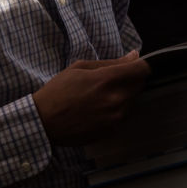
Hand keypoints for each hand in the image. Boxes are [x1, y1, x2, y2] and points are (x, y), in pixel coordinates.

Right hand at [31, 51, 150, 146]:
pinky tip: (97, 110)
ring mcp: (116, 118)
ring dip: (122, 97)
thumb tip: (134, 56)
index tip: (132, 65)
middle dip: (129, 80)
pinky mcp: (113, 131)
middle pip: (139, 85)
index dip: (139, 65)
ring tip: (99, 97)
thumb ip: (111, 62)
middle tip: (109, 82)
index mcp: (107, 80)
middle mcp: (117, 100)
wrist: (44, 121)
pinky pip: (123, 116)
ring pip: (132, 101)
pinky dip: (115, 111)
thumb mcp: (80, 68)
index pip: (142, 69)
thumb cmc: (58, 91)